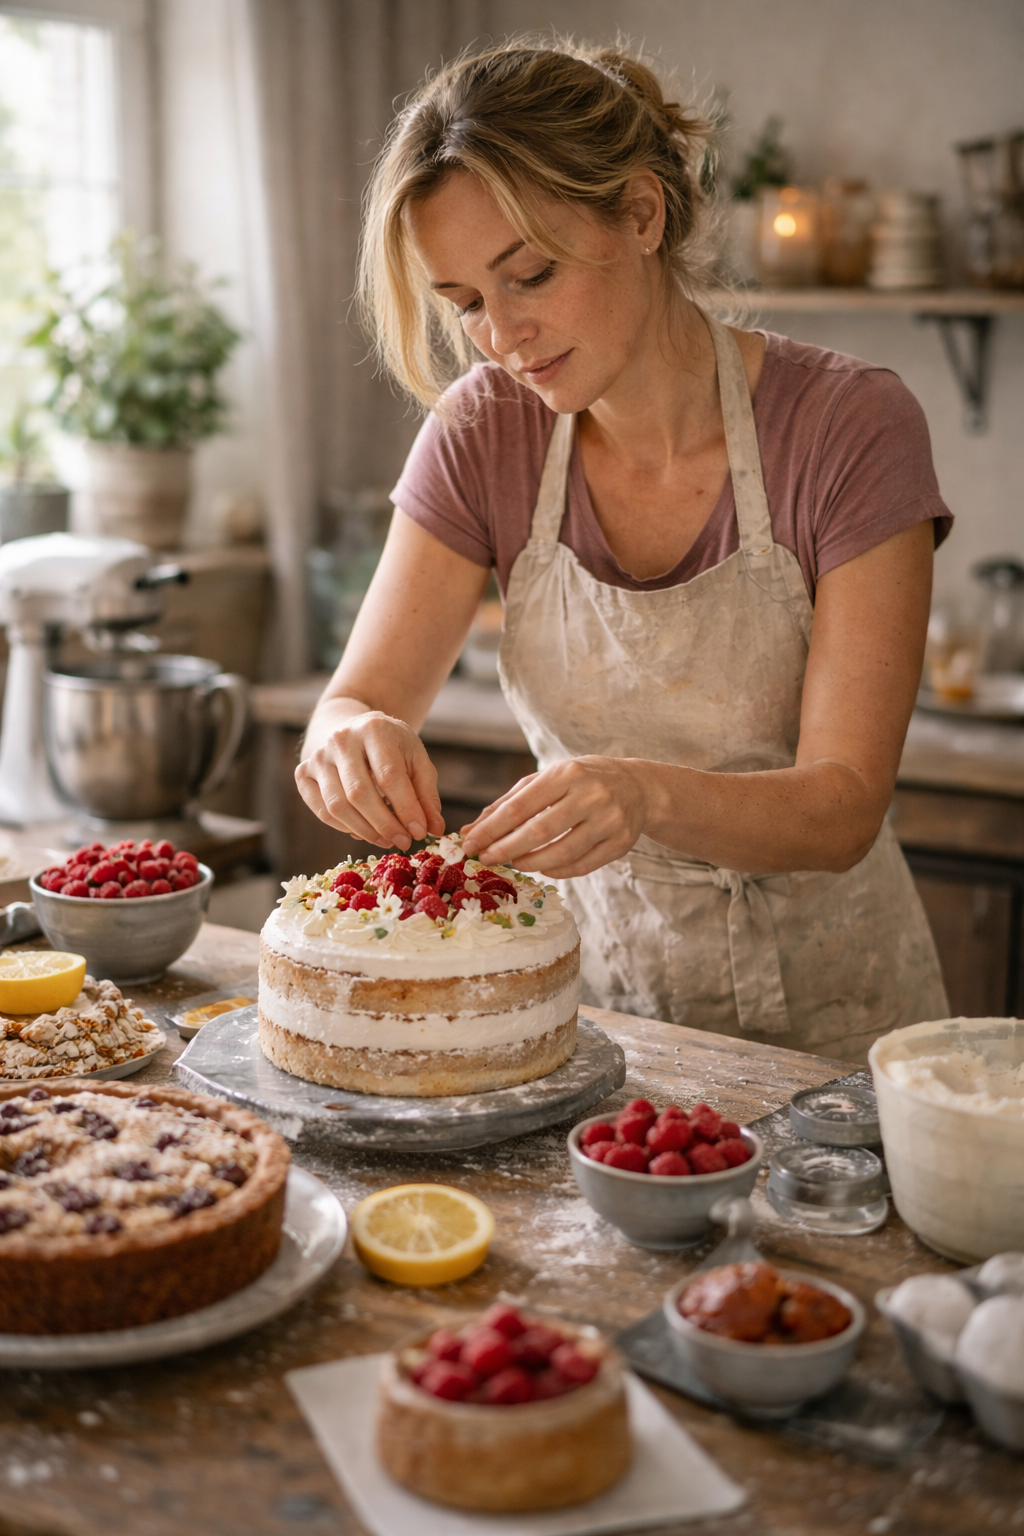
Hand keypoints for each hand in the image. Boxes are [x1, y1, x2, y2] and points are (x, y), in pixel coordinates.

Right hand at [295, 711, 444, 849]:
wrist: (355, 729)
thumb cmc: (391, 748)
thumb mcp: (416, 760)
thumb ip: (426, 793)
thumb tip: (434, 829)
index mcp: (374, 729)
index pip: (389, 776)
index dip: (405, 808)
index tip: (419, 831)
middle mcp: (340, 739)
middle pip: (359, 793)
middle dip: (384, 825)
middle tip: (403, 842)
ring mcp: (318, 756)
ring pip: (337, 806)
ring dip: (364, 831)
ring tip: (387, 840)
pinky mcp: (303, 772)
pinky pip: (322, 811)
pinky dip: (344, 828)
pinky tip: (364, 832)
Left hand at [461, 756, 649, 876]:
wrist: (637, 787)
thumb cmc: (581, 781)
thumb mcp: (547, 780)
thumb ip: (509, 804)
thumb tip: (472, 831)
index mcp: (567, 773)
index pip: (522, 806)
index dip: (492, 828)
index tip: (470, 844)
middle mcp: (591, 795)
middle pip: (541, 831)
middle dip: (507, 849)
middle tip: (485, 860)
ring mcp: (610, 821)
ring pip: (563, 852)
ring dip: (531, 863)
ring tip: (513, 864)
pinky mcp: (622, 843)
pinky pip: (583, 865)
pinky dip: (558, 871)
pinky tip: (542, 867)